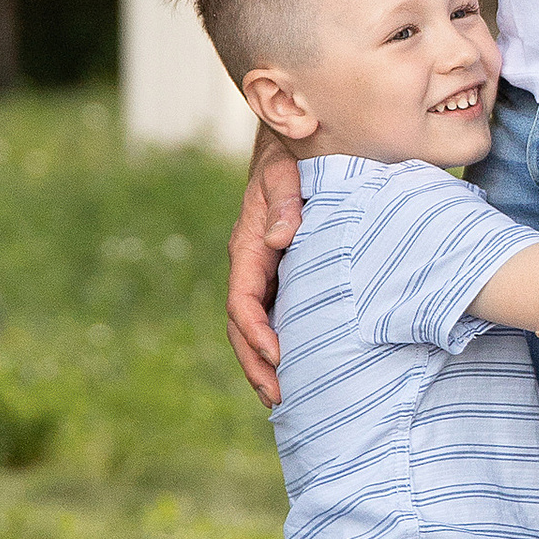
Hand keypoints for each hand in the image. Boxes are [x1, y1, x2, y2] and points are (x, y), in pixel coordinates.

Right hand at [228, 136, 301, 405]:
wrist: (294, 139)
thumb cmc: (292, 154)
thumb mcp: (286, 170)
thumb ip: (285, 199)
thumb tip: (282, 237)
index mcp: (248, 245)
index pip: (244, 300)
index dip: (258, 333)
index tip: (278, 358)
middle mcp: (252, 262)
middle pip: (243, 325)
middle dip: (257, 363)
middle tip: (279, 398)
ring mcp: (265, 270)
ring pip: (255, 325)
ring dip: (264, 362)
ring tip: (282, 398)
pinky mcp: (281, 271)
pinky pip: (275, 312)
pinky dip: (279, 343)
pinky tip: (295, 366)